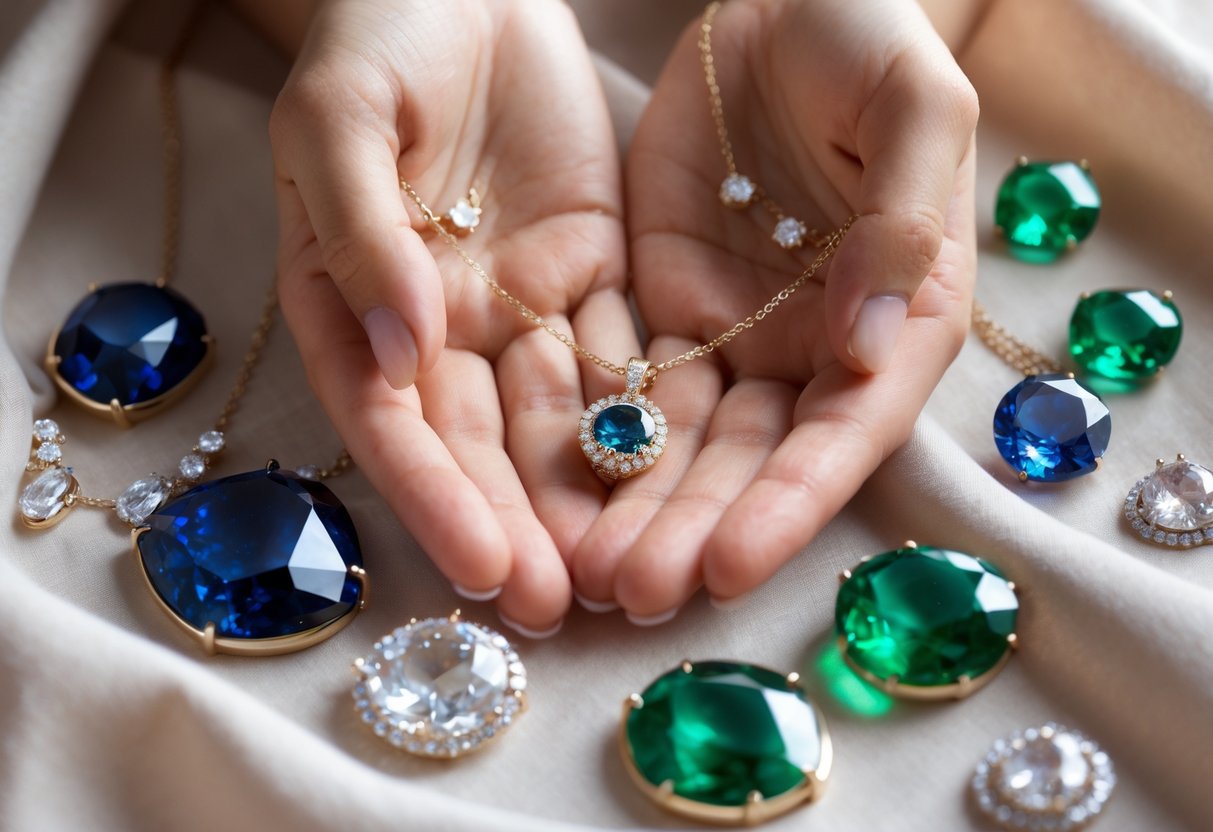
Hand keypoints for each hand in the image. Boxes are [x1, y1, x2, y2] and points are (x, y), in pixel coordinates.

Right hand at [270, 0, 633, 633]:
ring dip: (586, 495)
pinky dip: (644, 414)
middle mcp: (439, 328)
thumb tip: (396, 352)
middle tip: (557, 607)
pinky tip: (675, 477)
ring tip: (621, 572)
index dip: (433, 497)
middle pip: (480, 442)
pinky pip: (621, 353)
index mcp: (356, 304)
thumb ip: (363, 233)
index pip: (391, 420)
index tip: (480, 568)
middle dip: (516, 525)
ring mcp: (521, 306)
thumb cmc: (376, 37)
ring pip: (557, 416)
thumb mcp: (344, 120)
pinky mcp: (591, 273)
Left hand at [571, 0, 977, 618]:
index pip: (847, 431)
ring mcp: (734, 330)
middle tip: (635, 591)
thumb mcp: (914, 111)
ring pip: (684, 439)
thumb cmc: (873, 38)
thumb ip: (900, 224)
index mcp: (897, 318)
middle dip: (698, 528)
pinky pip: (625, 379)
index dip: (792, 504)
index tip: (730, 565)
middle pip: (756, 458)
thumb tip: (865, 347)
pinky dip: (594, 436)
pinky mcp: (664, 302)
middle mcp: (815, 348)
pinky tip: (552, 491)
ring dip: (639, 507)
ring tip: (585, 572)